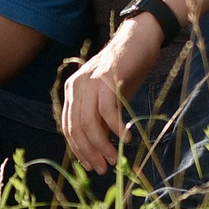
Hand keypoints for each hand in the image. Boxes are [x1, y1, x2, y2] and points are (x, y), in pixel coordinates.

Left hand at [61, 13, 163, 174]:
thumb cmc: (126, 70)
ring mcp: (90, 81)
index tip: (91, 166)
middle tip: (103, 168)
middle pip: (77, 128)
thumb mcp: (109, 98)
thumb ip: (100, 118)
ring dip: (102, 145)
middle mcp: (76, 87)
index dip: (79, 150)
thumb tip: (101, 148)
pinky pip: (108, 110)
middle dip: (89, 152)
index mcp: (72, 91)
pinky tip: (126, 137)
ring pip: (90, 123)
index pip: (69, 128)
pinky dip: (116, 127)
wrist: (139, 39)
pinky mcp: (107, 79)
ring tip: (115, 158)